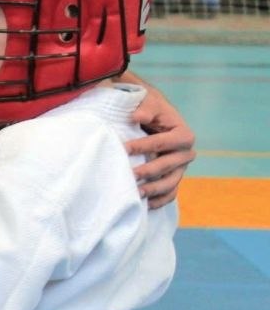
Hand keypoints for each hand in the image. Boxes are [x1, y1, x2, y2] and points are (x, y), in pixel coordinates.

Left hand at [125, 83, 195, 207]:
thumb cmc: (149, 110)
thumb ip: (145, 108)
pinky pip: (170, 194)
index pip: (164, 142)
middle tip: (130, 175)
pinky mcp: (172, 179)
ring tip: (136, 194)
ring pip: (171, 182)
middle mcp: (185, 153)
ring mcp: (179, 169)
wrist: (151, 119)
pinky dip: (159, 201)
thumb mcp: (148, 103)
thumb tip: (137, 116)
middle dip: (149, 171)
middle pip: (169, 165)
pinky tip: (145, 205)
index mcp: (183, 134)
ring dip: (154, 189)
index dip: (144, 146)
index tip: (124, 149)